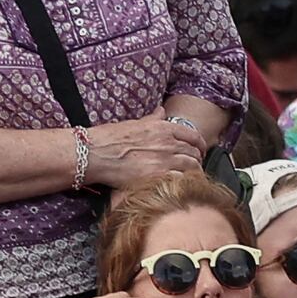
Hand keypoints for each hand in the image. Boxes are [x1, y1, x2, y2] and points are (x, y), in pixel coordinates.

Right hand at [91, 116, 206, 191]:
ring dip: (194, 172)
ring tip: (191, 178)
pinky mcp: (157, 176)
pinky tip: (181, 186)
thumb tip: (161, 110)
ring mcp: (164, 160)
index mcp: (163, 128)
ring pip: (191, 167)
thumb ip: (152, 118)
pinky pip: (181, 180)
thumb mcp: (134, 123)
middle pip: (194, 152)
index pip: (193, 135)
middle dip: (197, 159)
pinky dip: (184, 183)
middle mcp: (167, 143)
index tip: (200, 150)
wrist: (96, 153)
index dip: (200, 144)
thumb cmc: (110, 138)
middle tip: (195, 166)